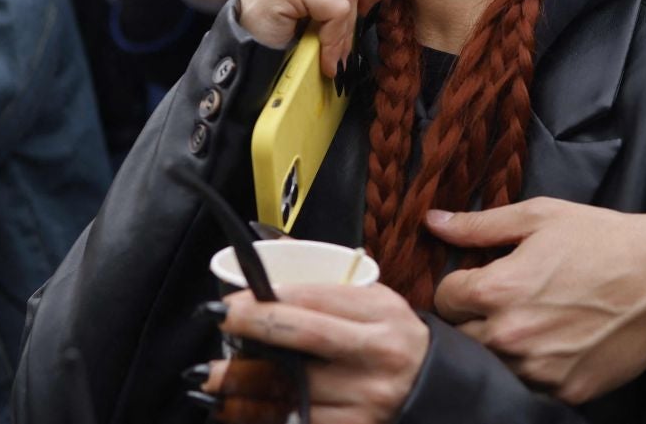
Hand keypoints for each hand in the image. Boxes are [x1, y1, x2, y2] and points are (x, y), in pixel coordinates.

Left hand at [210, 283, 429, 423]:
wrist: (435, 390)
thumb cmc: (393, 339)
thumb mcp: (374, 301)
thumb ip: (322, 280)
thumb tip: (263, 240)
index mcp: (380, 313)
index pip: (314, 299)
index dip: (264, 299)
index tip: (226, 301)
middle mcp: (375, 354)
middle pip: (302, 338)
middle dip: (250, 328)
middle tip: (213, 324)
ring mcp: (366, 398)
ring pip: (292, 389)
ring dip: (243, 385)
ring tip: (210, 377)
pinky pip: (297, 422)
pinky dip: (261, 416)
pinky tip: (234, 410)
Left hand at [429, 201, 645, 402]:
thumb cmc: (601, 239)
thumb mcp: (539, 217)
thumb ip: (480, 225)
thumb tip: (432, 222)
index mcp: (498, 290)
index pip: (443, 299)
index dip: (458, 285)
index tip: (478, 279)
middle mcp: (511, 336)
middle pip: (459, 338)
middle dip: (472, 319)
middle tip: (502, 302)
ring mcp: (539, 369)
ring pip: (491, 365)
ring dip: (499, 347)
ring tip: (528, 322)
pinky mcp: (567, 391)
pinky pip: (528, 386)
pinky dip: (533, 369)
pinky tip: (553, 344)